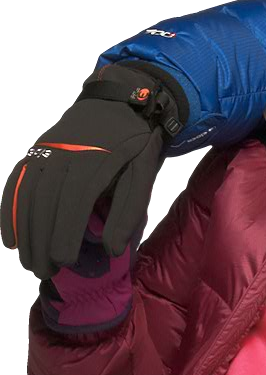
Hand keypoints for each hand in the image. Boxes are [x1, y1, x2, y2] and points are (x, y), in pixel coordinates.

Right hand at [2, 63, 169, 280]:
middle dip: (42, 238)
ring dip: (24, 231)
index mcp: (96, 158)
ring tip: (28, 263)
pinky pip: (16, 180)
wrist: (118, 102)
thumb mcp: (143, 174)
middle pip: (46, 199)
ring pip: (28, 192)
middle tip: (44, 272)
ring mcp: (46, 148)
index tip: (63, 261)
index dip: (66, 230)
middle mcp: (65, 152)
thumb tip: (112, 250)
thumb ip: (129, 211)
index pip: (75, 199)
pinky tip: (9, 239)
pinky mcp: (35, 149)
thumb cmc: (134, 147)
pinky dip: (9, 210)